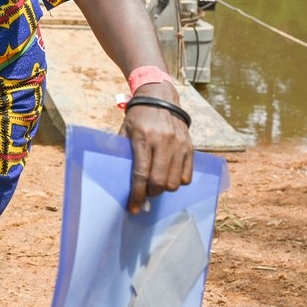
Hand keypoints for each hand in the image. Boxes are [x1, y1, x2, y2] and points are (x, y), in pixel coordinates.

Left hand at [120, 86, 193, 209]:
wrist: (160, 98)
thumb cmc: (139, 117)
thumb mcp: (124, 130)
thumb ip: (121, 151)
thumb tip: (116, 177)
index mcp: (143, 139)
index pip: (141, 174)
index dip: (137, 195)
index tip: (134, 208)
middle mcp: (163, 142)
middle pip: (160, 181)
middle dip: (151, 194)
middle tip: (145, 193)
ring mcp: (179, 145)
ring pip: (175, 182)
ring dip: (164, 189)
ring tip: (157, 184)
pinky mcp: (190, 147)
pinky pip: (187, 175)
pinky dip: (178, 181)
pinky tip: (169, 176)